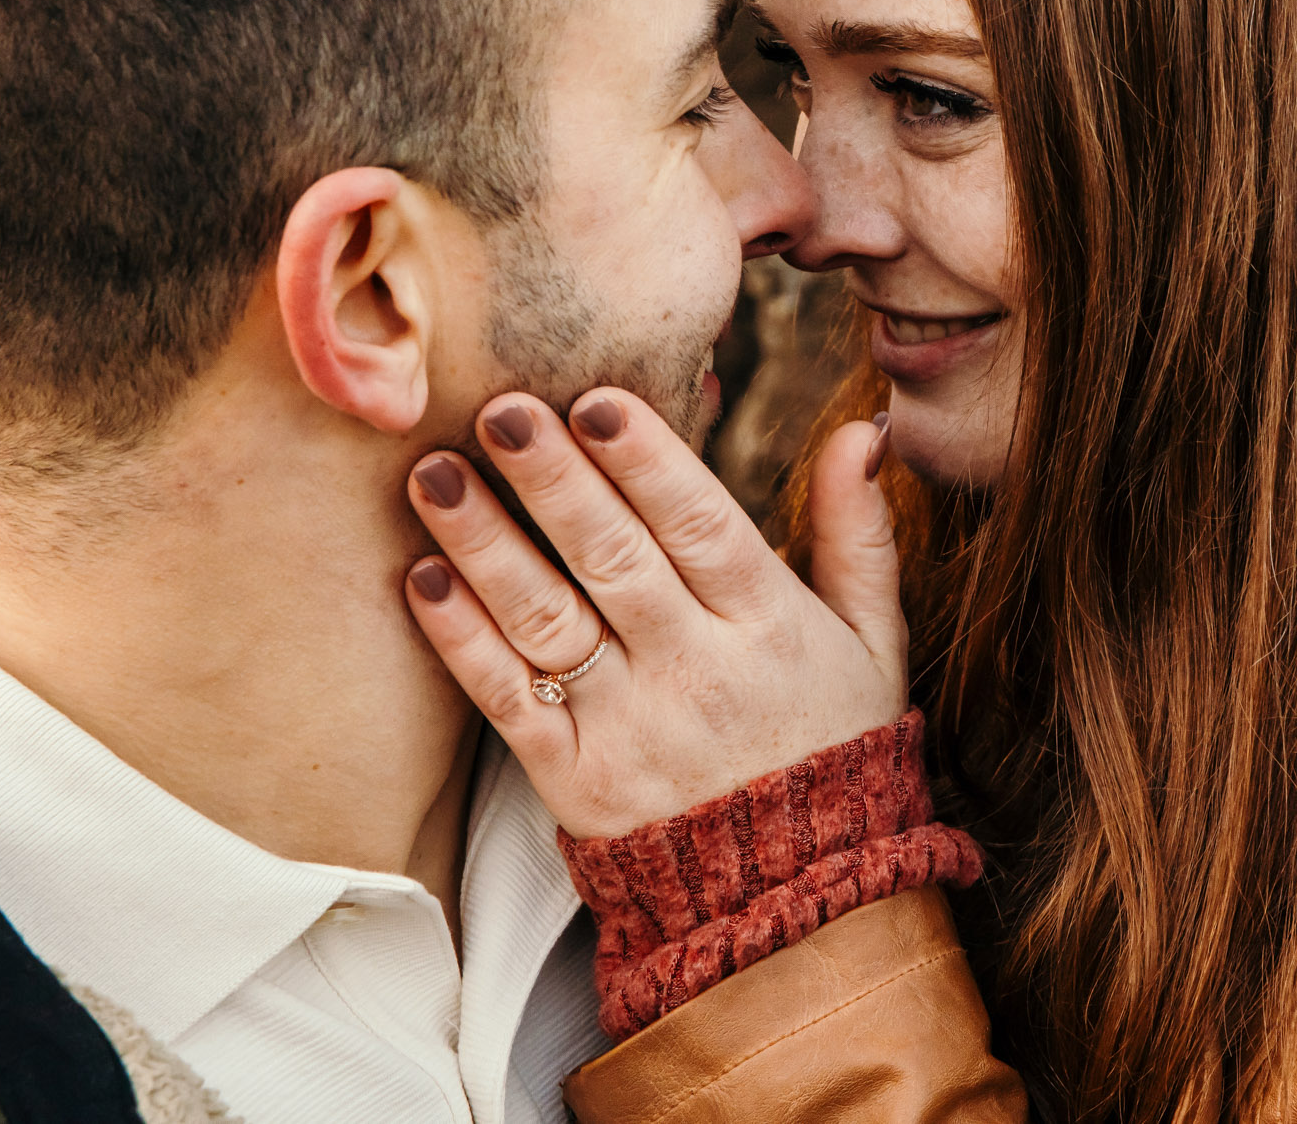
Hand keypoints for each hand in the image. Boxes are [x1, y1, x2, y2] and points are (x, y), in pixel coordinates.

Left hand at [402, 387, 904, 838]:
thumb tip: (867, 431)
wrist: (799, 896)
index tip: (596, 400)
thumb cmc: (829, 741)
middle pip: (615, 559)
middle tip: (498, 409)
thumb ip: (860, 532)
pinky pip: (508, 701)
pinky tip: (424, 578)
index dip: (648, 461)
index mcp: (769, 625)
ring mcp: (631, 728)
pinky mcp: (576, 780)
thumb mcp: (872, 638)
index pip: (701, 526)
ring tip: (434, 474)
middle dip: (553, 479)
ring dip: (485, 543)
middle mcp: (697, 672)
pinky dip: (462, 640)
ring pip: (548, 619)